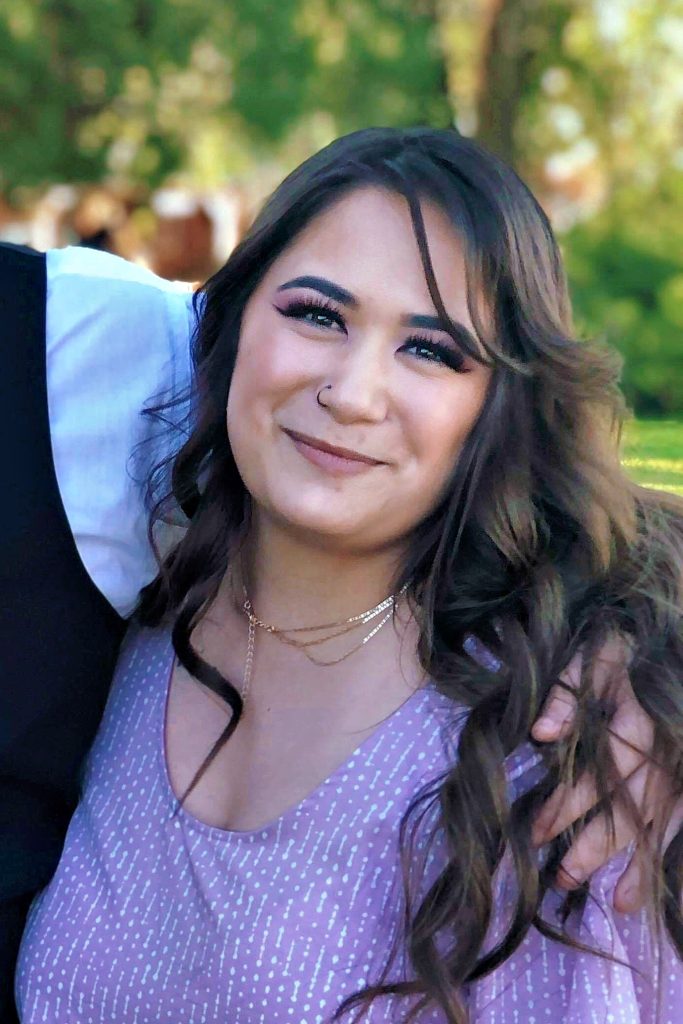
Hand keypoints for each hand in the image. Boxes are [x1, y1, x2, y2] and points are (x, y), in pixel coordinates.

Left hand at [530, 635, 682, 912]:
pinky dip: (671, 851)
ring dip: (641, 864)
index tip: (536, 833)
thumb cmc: (630, 647)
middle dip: (594, 847)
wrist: (675, 638)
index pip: (596, 776)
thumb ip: (567, 693)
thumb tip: (539, 735)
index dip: (565, 807)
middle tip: (560, 879)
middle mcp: (667, 752)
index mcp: (637, 722)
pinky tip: (661, 886)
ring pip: (663, 822)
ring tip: (616, 904)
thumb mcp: (596, 655)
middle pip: (629, 808)